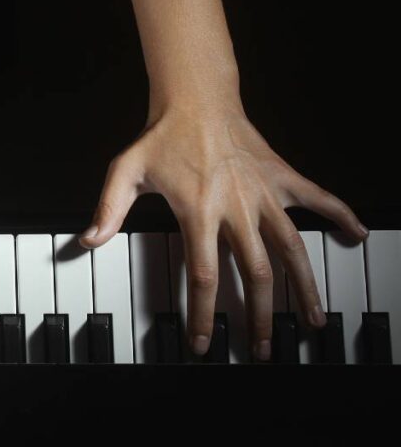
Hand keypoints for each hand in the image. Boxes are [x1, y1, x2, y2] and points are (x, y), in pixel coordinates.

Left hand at [78, 102, 366, 360]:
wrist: (196, 98)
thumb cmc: (162, 136)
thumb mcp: (125, 171)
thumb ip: (108, 209)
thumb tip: (89, 240)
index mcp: (199, 211)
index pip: (204, 275)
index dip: (203, 312)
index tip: (203, 340)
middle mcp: (236, 207)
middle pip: (254, 273)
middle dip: (258, 315)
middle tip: (261, 347)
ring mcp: (263, 193)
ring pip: (292, 247)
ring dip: (304, 285)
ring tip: (313, 317)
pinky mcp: (281, 176)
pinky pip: (317, 197)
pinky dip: (340, 214)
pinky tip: (357, 234)